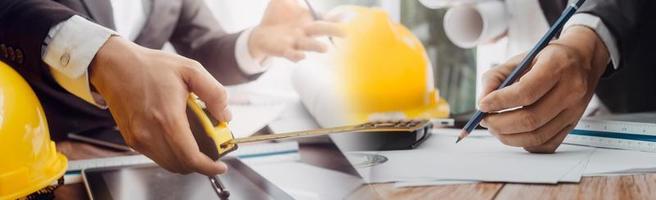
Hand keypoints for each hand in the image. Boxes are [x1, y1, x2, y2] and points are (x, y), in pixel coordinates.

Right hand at [90, 36, 230, 174]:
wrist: (114, 65)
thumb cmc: (151, 66)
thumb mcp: (191, 70)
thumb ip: (214, 93)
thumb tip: (225, 116)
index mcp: (167, 118)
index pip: (191, 157)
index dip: (209, 166)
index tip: (221, 165)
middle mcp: (150, 133)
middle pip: (181, 165)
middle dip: (201, 162)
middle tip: (212, 149)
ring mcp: (139, 138)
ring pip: (169, 164)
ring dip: (186, 159)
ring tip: (196, 140)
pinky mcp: (131, 139)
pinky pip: (157, 156)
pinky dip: (172, 154)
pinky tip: (179, 136)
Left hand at [248, 0, 343, 61]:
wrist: (261, 33)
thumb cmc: (276, 16)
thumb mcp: (283, 0)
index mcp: (308, 19)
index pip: (326, 18)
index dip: (338, 17)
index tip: (350, 17)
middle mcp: (306, 32)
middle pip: (322, 30)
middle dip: (334, 31)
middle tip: (346, 33)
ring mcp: (296, 42)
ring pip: (309, 45)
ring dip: (317, 47)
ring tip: (325, 49)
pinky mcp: (284, 49)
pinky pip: (292, 54)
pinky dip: (297, 55)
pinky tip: (302, 56)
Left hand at [478, 26, 609, 152]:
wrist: (582, 60)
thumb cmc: (546, 59)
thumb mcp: (520, 58)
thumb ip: (495, 77)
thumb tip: (482, 103)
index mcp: (557, 66)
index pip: (525, 92)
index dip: (500, 102)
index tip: (483, 105)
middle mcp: (570, 90)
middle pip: (530, 119)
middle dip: (500, 123)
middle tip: (485, 119)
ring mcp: (574, 111)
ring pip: (537, 136)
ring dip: (508, 136)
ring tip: (495, 127)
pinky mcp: (573, 124)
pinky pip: (546, 144)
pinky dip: (524, 143)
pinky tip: (514, 133)